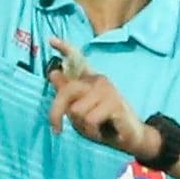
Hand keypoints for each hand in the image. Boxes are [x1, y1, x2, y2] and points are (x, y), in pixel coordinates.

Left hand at [45, 38, 161, 160]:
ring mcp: (107, 90)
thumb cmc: (102, 123)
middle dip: (56, 113)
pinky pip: (89, 119)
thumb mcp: (78, 110)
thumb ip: (67, 93)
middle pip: (66, 91)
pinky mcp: (115, 103)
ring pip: (76, 110)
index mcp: (88, 80)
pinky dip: (92, 130)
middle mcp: (98, 80)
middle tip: (57, 129)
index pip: (76, 59)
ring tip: (95, 125)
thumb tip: (53, 73)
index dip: (65, 48)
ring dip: (82, 125)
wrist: (128, 138)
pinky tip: (104, 127)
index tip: (51, 40)